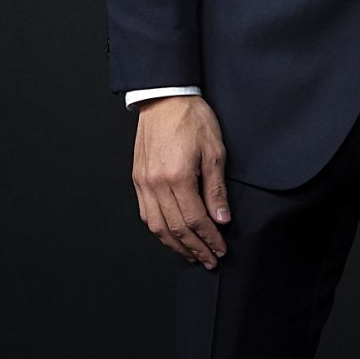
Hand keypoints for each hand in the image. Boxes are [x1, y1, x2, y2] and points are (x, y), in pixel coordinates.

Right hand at [132, 96, 231, 266]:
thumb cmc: (192, 119)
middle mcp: (156, 184)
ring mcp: (144, 183)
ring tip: (192, 254)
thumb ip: (216, 188)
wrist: (164, 98)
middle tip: (209, 260)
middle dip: (195, 248)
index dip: (209, 238)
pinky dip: (159, 231)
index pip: (195, 220)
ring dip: (176, 245)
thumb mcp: (214, 150)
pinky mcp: (138, 179)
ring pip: (158, 227)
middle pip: (176, 229)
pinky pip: (146, 214)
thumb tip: (221, 219)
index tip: (221, 249)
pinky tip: (172, 236)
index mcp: (178, 176)